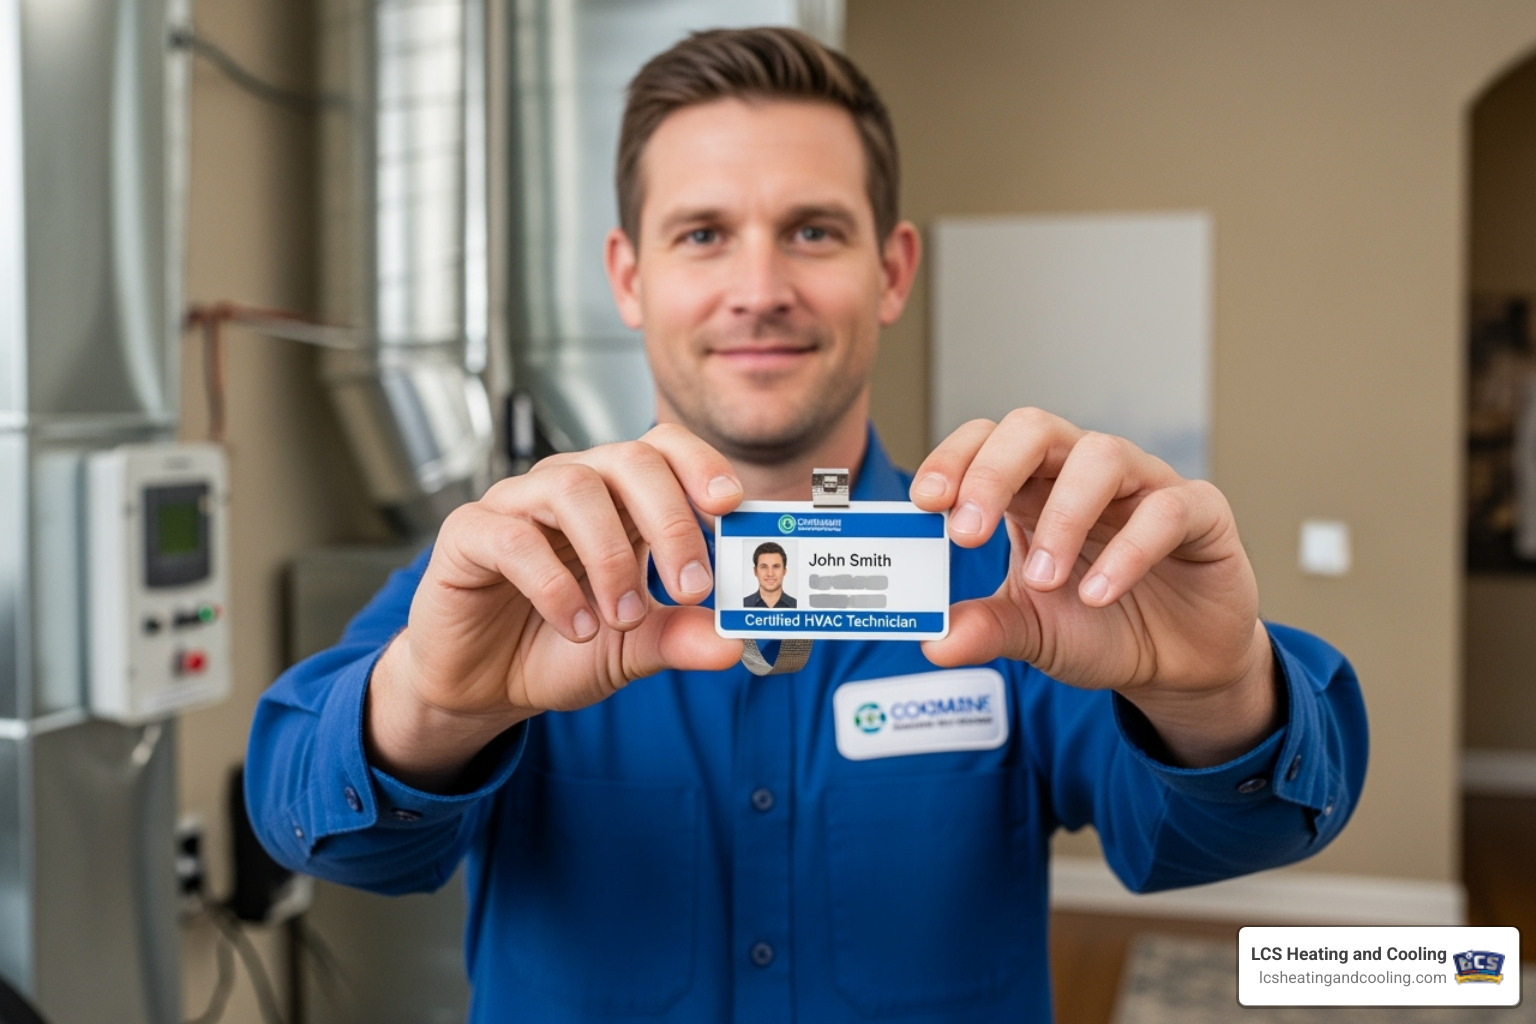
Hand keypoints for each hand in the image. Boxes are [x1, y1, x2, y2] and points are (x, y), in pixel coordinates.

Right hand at [367, 424, 745, 787]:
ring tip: (624, 617)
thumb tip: (731, 644)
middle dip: (670, 520)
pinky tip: (578, 626)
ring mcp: (516, 505)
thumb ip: (678, 638)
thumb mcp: (633, 648)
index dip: (700, 464)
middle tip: (691, 587)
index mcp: (619, 500)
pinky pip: (513, 538)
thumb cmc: (558, 645)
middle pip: (628, 460)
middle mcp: (570, 488)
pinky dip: (554, 586)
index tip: (730, 507)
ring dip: (610, 557)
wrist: (485, 686)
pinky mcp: (469, 535)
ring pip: (572, 488)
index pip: (663, 448)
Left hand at [909, 410, 1277, 765]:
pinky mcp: (1200, 514)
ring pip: (1101, 455)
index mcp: (1033, 488)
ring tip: (1044, 580)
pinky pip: (1167, 509)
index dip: (954, 460)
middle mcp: (1083, 474)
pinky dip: (1130, 550)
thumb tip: (933, 643)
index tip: (925, 502)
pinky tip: (1100, 594)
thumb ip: (986, 630)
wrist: (1176, 666)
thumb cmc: (1100, 627)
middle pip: (1035, 429)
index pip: (986, 442)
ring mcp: (1144, 487)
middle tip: (967, 533)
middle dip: (993, 472)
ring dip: (1063, 516)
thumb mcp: (1032, 633)